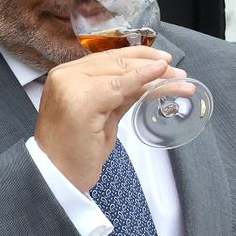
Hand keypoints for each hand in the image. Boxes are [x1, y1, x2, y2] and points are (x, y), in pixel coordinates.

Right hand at [34, 48, 185, 191]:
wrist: (55, 178)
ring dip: (155, 74)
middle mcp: (65, 76)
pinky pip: (121, 86)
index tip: (162, 61)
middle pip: (116, 62)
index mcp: (66, 77)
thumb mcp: (102, 116)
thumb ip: (120, 95)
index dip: (137, 56)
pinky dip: (143, 78)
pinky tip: (160, 74)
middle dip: (151, 65)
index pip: (107, 59)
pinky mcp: (83, 101)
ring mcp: (71, 86)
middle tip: (177, 73)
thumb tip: (148, 81)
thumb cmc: (75, 153)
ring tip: (179, 80)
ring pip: (121, 71)